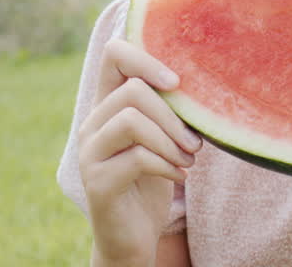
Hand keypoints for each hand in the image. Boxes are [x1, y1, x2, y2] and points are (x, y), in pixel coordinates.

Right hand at [77, 38, 203, 264]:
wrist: (132, 237)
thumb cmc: (151, 181)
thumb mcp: (161, 138)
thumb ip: (166, 109)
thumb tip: (202, 79)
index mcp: (107, 104)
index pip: (114, 54)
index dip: (147, 59)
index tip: (177, 83)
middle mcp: (92, 123)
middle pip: (133, 90)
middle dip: (173, 115)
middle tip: (194, 142)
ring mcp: (90, 152)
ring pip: (132, 120)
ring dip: (171, 140)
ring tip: (188, 159)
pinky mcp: (97, 181)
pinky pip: (138, 157)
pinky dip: (168, 165)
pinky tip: (180, 176)